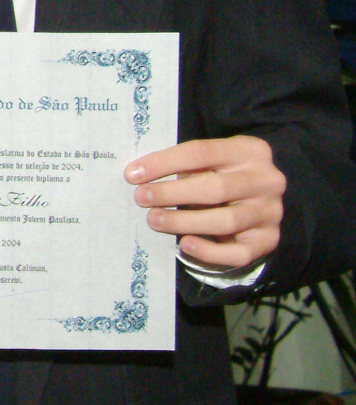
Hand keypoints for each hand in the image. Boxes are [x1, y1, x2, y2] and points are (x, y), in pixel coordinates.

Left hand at [128, 135, 285, 269]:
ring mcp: (270, 212)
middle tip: (141, 198)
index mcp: (250, 151)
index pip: (202, 152)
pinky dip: (209, 251)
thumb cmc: (224, 174)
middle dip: (172, 193)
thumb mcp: (211, 161)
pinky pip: (238, 253)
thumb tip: (138, 175)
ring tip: (154, 219)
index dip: (164, 163)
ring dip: (184, 221)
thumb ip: (186, 165)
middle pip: (215, 188)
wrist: (262, 199)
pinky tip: (185, 244)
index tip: (133, 174)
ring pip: (225, 221)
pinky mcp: (269, 240)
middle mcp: (267, 181)